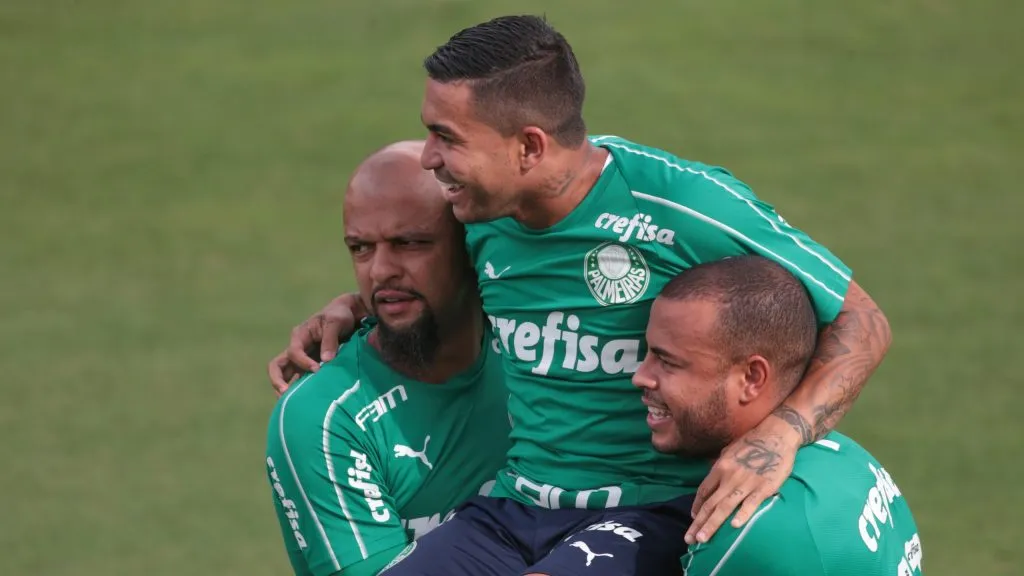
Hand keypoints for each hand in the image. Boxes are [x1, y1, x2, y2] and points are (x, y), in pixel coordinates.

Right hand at [267, 292, 365, 395]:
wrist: (348, 315)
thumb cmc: (340, 316)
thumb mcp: (336, 322)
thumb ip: (330, 340)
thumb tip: (326, 361)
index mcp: (300, 335)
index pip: (293, 352)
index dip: (302, 362)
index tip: (317, 370)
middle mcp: (296, 348)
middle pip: (277, 366)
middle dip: (278, 381)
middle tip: (286, 395)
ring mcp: (302, 359)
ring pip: (285, 376)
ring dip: (286, 390)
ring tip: (292, 405)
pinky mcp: (310, 367)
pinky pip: (299, 380)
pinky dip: (299, 391)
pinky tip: (305, 402)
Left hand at [685, 418, 798, 544]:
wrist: (776, 434)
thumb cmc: (752, 442)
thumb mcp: (729, 451)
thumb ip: (721, 466)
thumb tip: (713, 479)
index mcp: (720, 467)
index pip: (703, 491)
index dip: (697, 506)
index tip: (693, 518)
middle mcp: (729, 476)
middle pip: (710, 503)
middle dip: (698, 523)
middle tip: (689, 539)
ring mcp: (746, 482)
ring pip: (725, 507)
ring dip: (712, 524)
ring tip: (702, 539)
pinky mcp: (764, 487)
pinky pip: (751, 503)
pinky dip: (742, 514)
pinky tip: (734, 526)